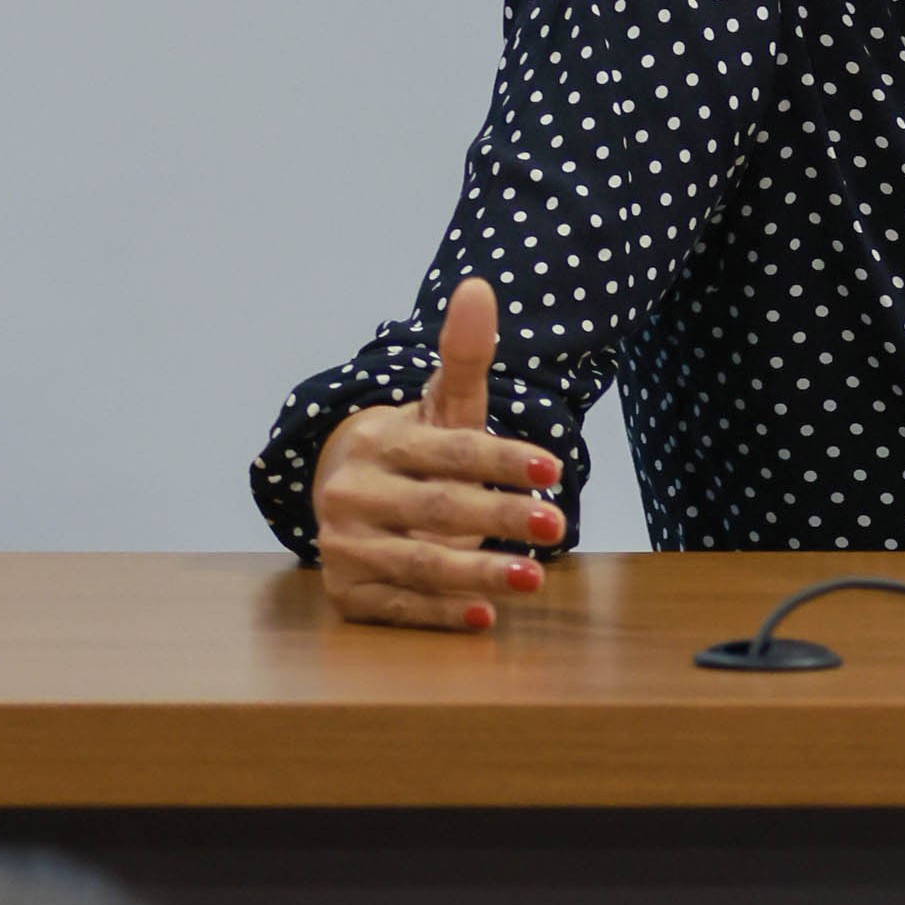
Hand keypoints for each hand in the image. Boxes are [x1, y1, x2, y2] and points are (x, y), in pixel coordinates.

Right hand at [310, 278, 567, 631]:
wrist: (350, 493)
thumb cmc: (418, 449)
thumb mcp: (446, 406)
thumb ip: (466, 356)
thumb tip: (479, 287)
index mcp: (382, 443)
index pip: (451, 451)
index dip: (503, 460)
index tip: (556, 468)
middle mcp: (354, 494)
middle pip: (436, 507)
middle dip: (499, 516)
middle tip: (558, 525)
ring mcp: (347, 546)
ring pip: (417, 561)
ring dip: (476, 572)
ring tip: (533, 578)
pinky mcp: (349, 592)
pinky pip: (398, 606)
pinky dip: (439, 614)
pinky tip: (483, 617)